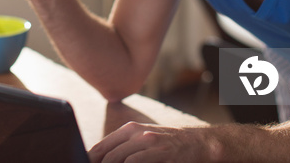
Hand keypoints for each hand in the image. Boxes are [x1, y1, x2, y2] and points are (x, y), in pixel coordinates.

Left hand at [88, 122, 208, 162]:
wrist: (199, 143)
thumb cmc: (169, 145)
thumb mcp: (144, 140)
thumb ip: (124, 149)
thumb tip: (101, 160)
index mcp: (129, 130)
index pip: (100, 147)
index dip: (90, 160)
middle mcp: (136, 133)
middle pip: (106, 155)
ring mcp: (148, 141)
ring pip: (118, 159)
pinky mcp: (160, 152)